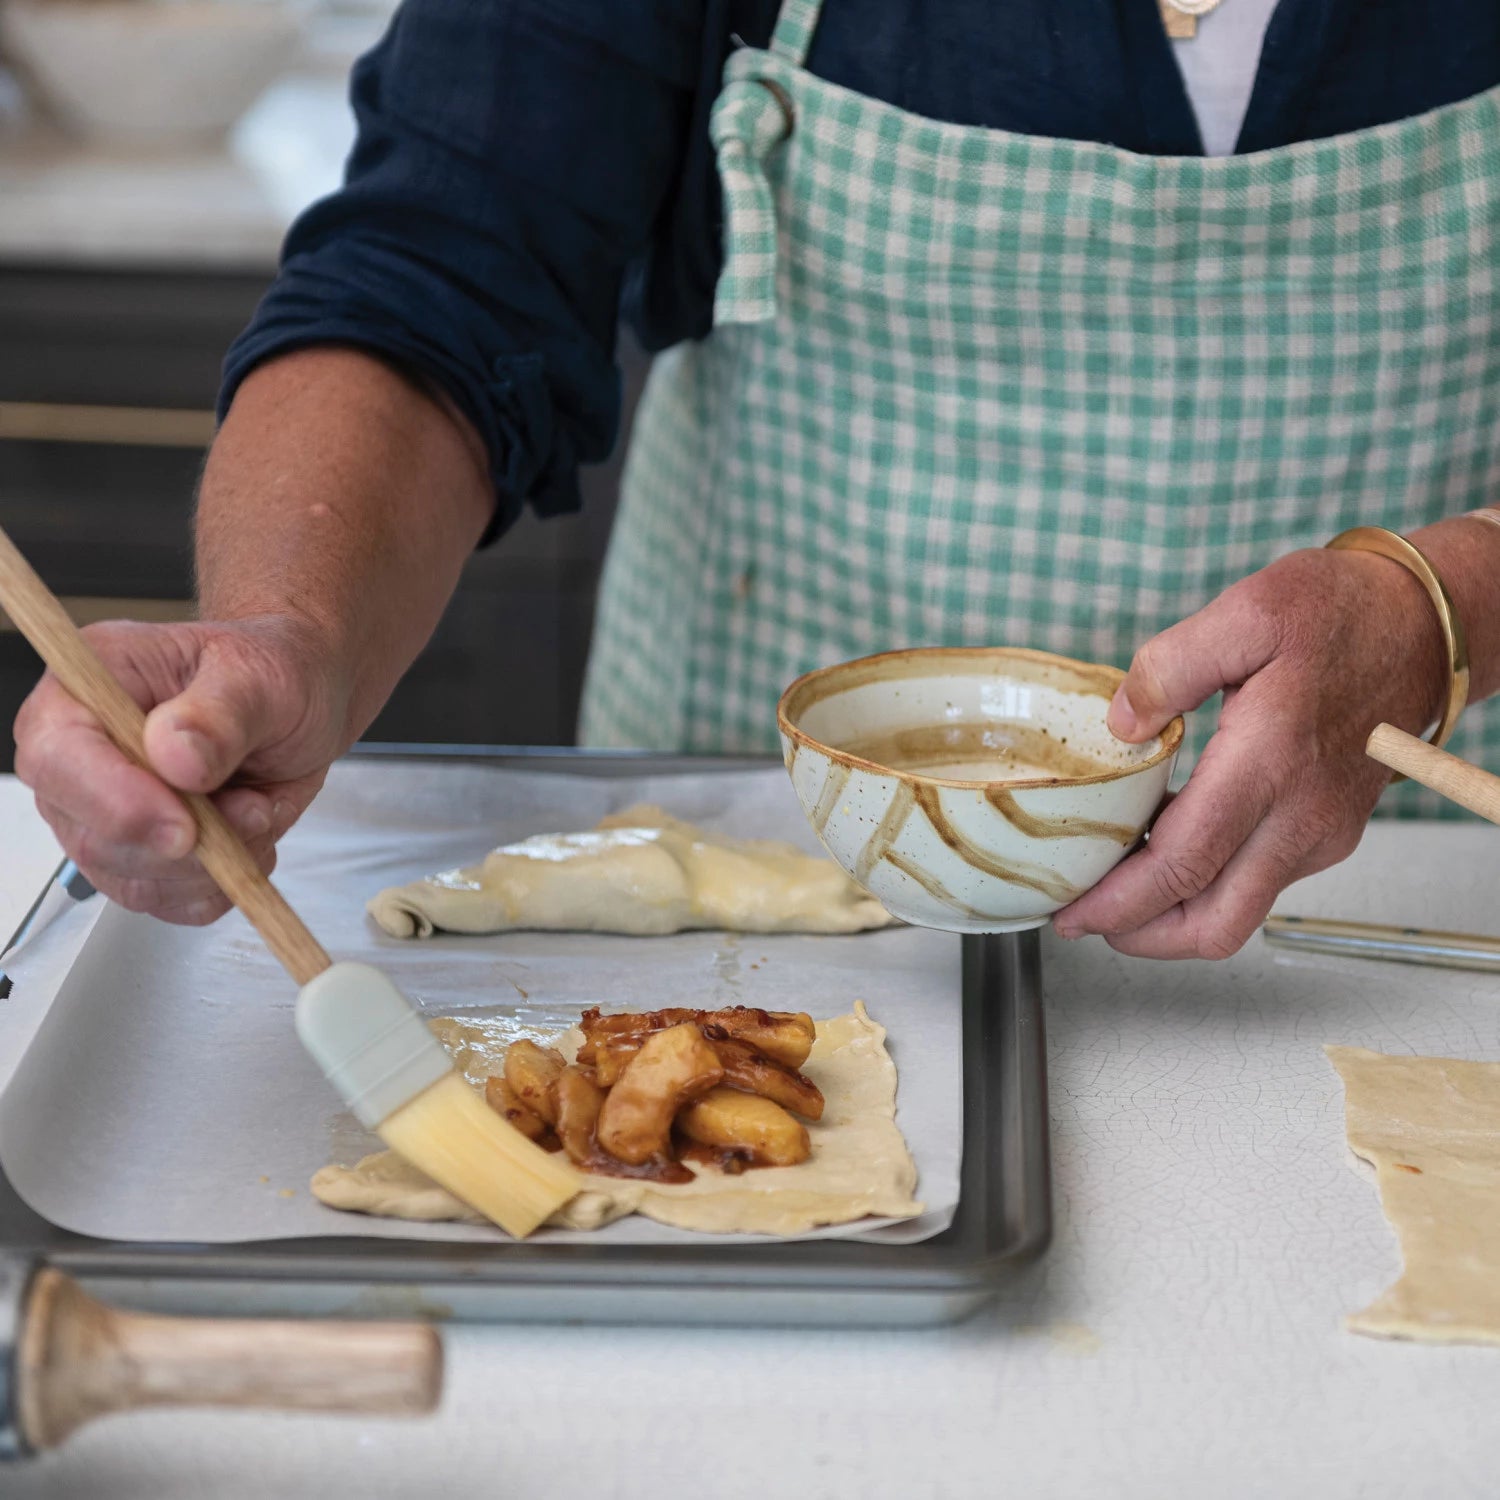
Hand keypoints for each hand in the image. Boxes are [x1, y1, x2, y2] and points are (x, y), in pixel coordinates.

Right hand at [13, 616, 349, 924]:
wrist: (297, 703)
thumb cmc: (268, 672)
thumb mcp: (261, 676)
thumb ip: (219, 714)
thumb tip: (174, 754)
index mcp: (85, 686)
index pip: (58, 757)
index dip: (114, 802)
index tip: (185, 825)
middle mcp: (81, 756)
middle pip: (90, 837)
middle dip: (182, 845)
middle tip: (251, 811)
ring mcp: (104, 813)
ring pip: (133, 881)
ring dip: (213, 864)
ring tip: (258, 809)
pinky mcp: (141, 857)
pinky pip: (170, 901)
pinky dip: (222, 884)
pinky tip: (249, 838)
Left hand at [1051, 547, 1446, 959]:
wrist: (1425, 626)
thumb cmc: (1339, 614)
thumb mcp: (1246, 613)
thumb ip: (1170, 667)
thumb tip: (1121, 725)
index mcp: (1270, 763)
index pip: (1184, 864)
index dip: (1119, 901)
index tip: (1071, 910)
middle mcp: (1301, 817)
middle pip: (1212, 921)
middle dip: (1138, 935)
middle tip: (1082, 917)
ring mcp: (1320, 834)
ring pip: (1236, 913)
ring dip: (1170, 915)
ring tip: (1113, 884)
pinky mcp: (1327, 835)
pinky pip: (1257, 885)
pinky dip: (1205, 885)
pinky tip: (1165, 846)